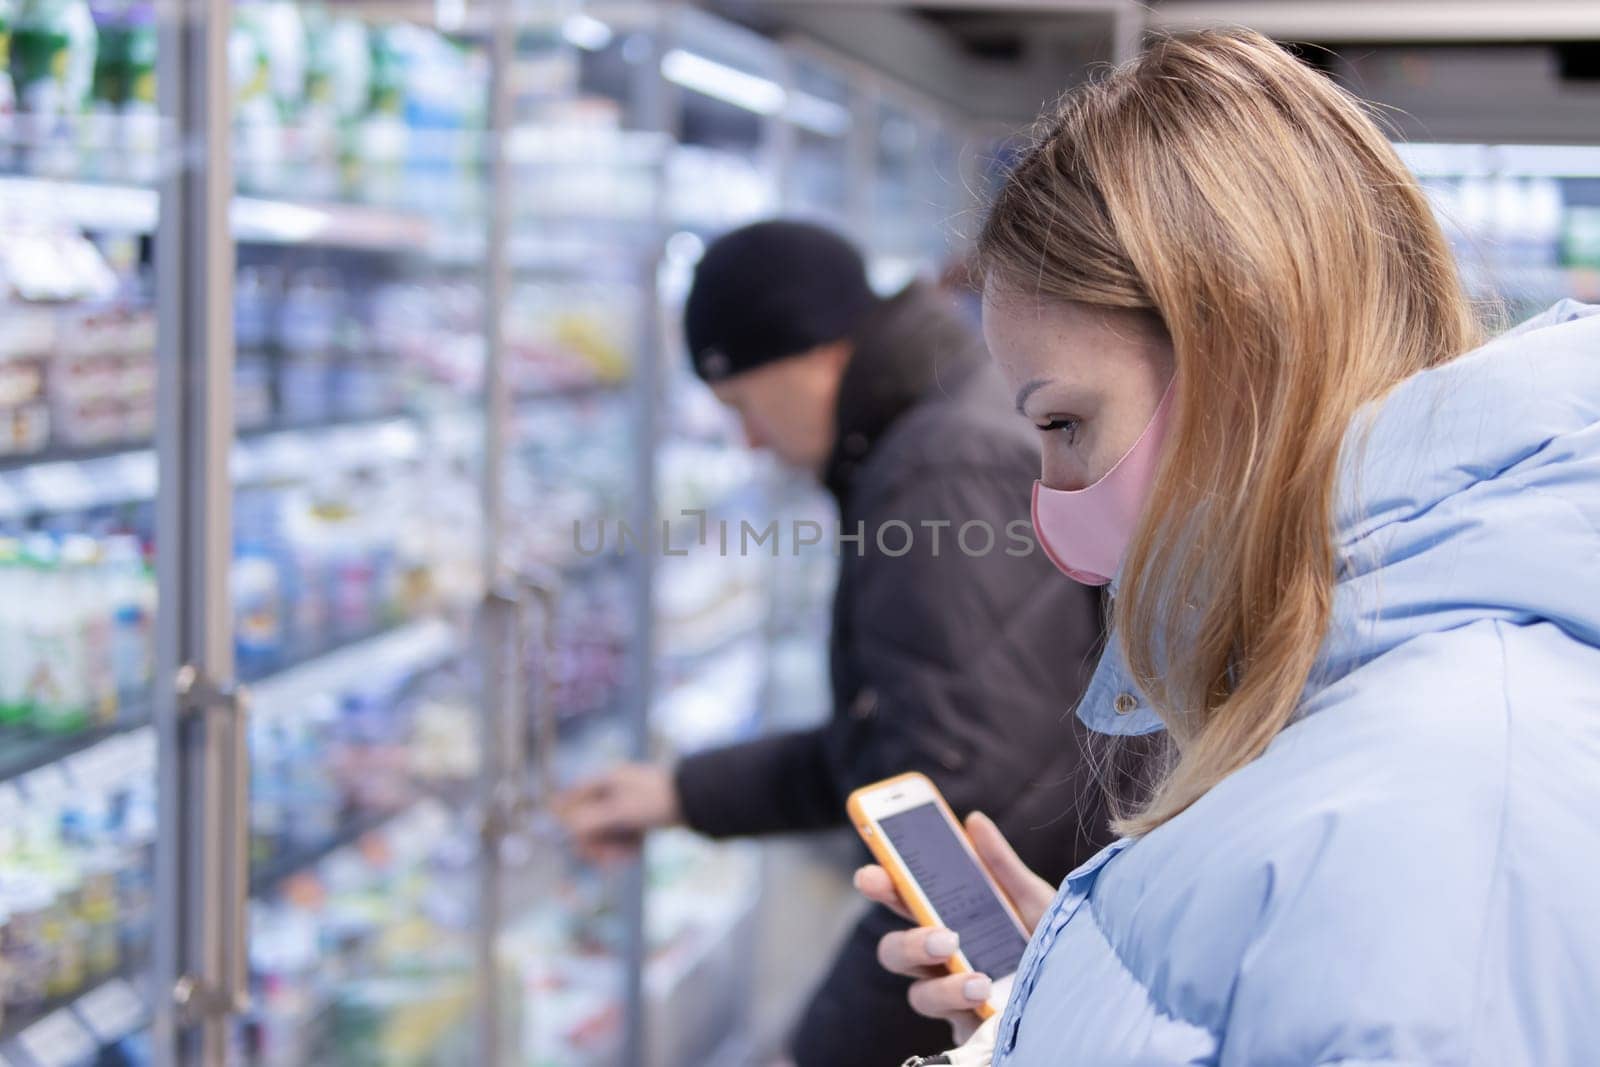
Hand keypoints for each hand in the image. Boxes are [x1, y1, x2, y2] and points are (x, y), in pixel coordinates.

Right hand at [551, 763, 681, 864]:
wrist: (696, 802)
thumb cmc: (656, 800)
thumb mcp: (620, 812)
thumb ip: (591, 820)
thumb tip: (567, 829)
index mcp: (605, 780)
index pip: (574, 798)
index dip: (568, 820)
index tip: (571, 841)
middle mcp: (613, 790)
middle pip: (588, 819)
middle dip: (593, 840)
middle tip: (601, 858)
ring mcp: (626, 805)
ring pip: (605, 831)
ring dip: (609, 847)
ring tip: (621, 857)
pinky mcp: (638, 818)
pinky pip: (622, 836)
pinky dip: (624, 846)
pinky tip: (632, 853)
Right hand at [854, 811, 1055, 1043]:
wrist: (1085, 997)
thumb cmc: (1053, 946)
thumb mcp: (1034, 901)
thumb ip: (1002, 866)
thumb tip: (974, 820)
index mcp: (951, 922)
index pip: (905, 903)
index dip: (883, 887)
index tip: (872, 875)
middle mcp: (945, 961)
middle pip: (896, 951)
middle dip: (909, 942)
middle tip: (944, 937)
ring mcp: (954, 999)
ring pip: (917, 993)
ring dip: (943, 986)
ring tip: (978, 982)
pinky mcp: (971, 1033)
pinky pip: (950, 1026)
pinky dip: (964, 1010)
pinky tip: (988, 1001)